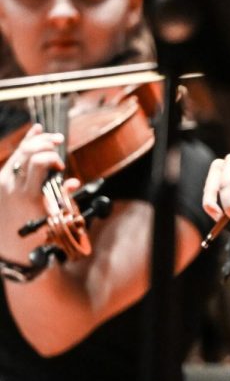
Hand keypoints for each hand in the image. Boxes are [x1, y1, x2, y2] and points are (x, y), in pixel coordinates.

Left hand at [0, 125, 69, 256]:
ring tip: (51, 140)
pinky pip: (13, 159)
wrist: (11, 251)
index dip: (52, 158)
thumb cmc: (35, 237)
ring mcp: (4, 183)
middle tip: (58, 143)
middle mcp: (12, 185)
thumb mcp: (52, 218)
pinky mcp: (1, 182)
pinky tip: (36, 130)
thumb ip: (62, 197)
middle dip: (45, 143)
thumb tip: (72, 182)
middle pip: (27, 151)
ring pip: (18, 151)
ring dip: (36, 141)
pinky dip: (25, 143)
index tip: (61, 167)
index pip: (37, 161)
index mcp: (27, 194)